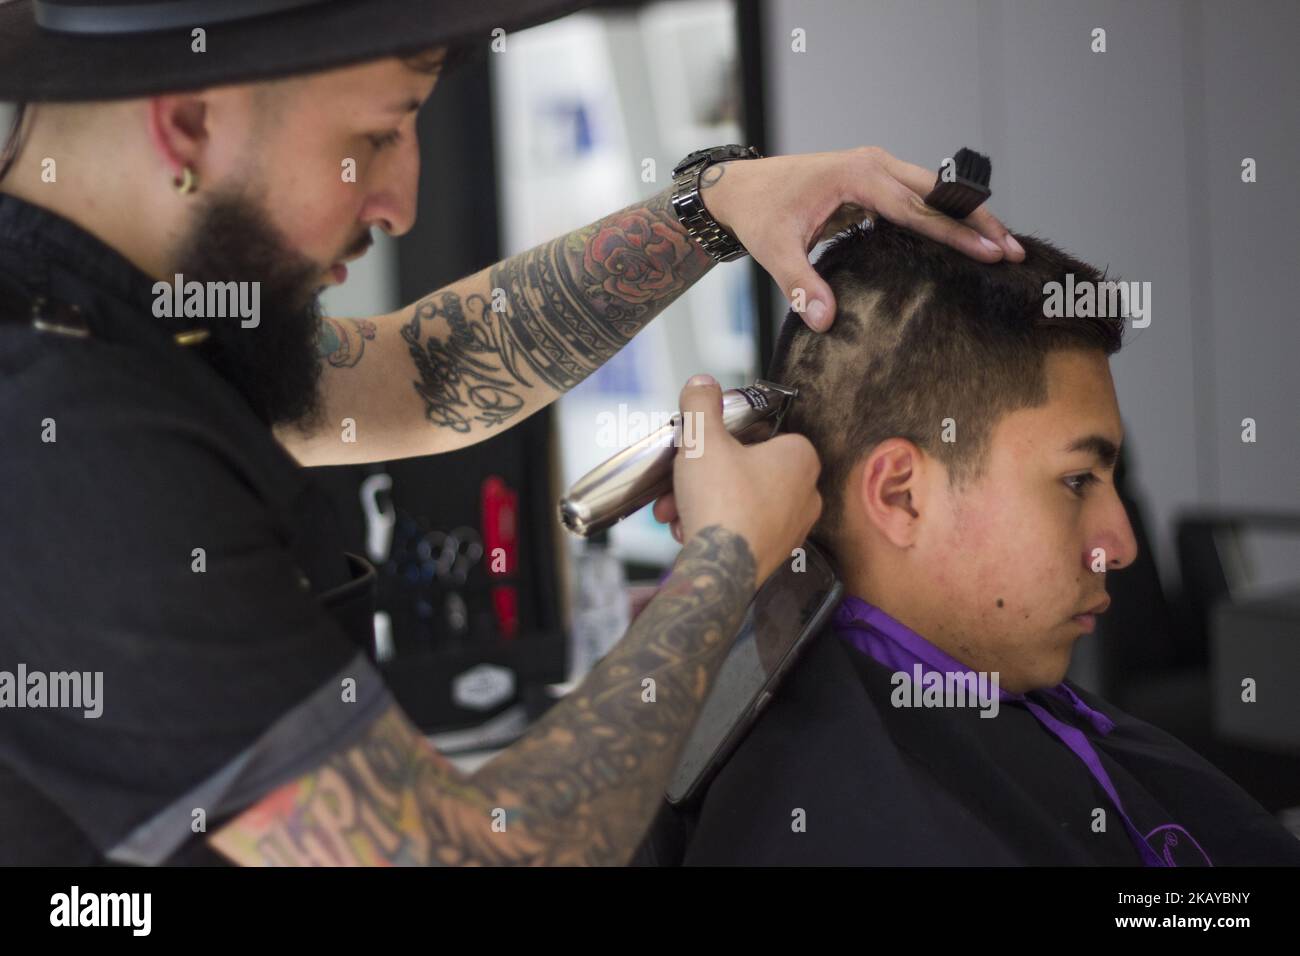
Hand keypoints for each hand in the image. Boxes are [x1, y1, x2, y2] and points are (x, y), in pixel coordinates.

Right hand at [653, 375, 821, 584]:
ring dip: (700, 501)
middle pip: (743, 470)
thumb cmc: (721, 502)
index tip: (700, 445)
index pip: (763, 433)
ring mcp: (791, 528)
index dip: (725, 437)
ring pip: (737, 501)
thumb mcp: (702, 439)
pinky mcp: (773, 554)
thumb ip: (701, 404)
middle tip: (678, 479)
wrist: (720, 570)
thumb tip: (702, 383)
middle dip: (702, 476)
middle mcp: (805, 494)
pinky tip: (686, 530)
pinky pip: (738, 529)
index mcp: (800, 458)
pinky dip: (711, 526)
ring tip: (674, 509)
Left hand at [698, 146, 1026, 330]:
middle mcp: (875, 164)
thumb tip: (825, 320)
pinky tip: (968, 239)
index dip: (955, 233)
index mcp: (858, 176)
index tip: (989, 252)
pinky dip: (946, 215)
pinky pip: (920, 197)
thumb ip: (800, 284)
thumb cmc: (760, 215)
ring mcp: (878, 167)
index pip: (917, 209)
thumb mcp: (775, 251)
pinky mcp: (877, 180)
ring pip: (936, 191)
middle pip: (940, 193)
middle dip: (979, 220)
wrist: (743, 188)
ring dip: (968, 216)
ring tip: (1004, 246)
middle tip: (1014, 251)